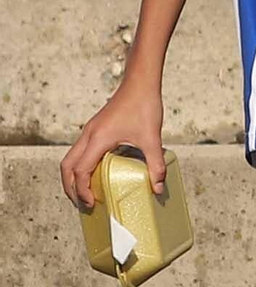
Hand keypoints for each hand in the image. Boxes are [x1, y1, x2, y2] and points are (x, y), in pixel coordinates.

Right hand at [60, 78, 165, 209]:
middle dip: (70, 187)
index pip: (81, 171)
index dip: (82, 190)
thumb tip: (158, 188)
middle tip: (82, 204)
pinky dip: (80, 165)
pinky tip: (95, 172)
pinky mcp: (95, 128)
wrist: (140, 82)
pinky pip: (79, 151)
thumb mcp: (152, 137)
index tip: (92, 203)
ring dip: (73, 176)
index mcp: (98, 139)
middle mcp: (88, 135)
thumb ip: (155, 164)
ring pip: (70, 158)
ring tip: (84, 192)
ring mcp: (90, 131)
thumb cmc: (144, 105)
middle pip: (67, 167)